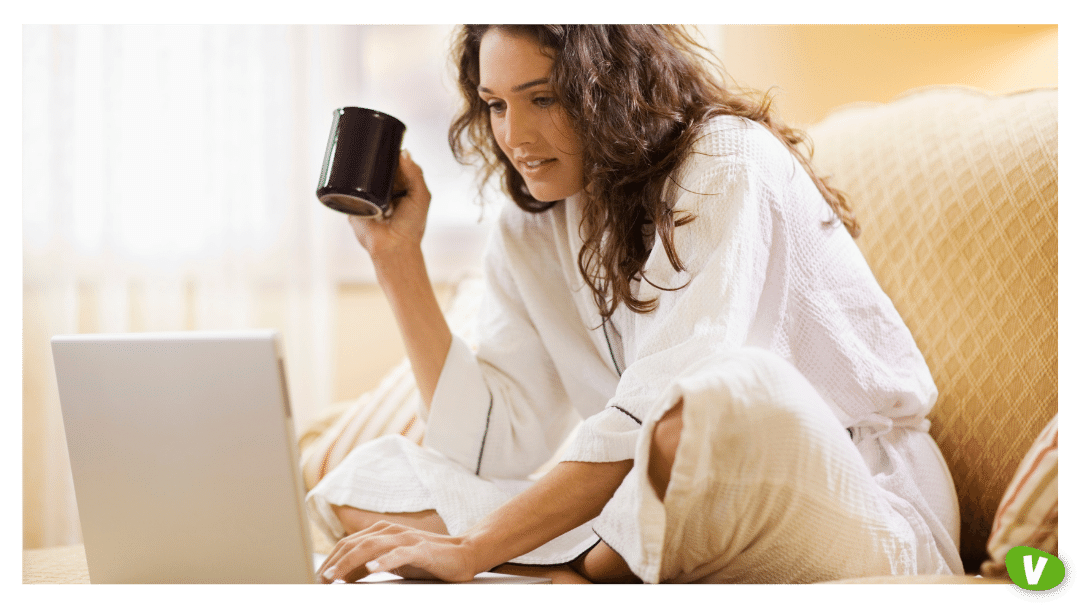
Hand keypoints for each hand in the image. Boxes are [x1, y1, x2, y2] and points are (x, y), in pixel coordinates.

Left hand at [316, 521, 481, 583]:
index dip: (331, 559)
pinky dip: (383, 561)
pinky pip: (399, 554)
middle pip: (355, 544)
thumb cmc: (427, 559)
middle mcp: (391, 531)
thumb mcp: (394, 562)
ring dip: (350, 563)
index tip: (319, 577)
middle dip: (335, 563)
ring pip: (371, 547)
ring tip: (336, 576)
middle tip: (322, 580)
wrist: (463, 553)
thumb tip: (345, 575)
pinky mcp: (421, 550)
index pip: (349, 543)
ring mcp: (406, 539)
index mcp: (382, 532)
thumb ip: (371, 564)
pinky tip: (371, 569)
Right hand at [348, 149, 431, 258]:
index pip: (396, 161)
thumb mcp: (421, 196)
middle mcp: (385, 188)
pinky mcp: (355, 201)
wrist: (393, 246)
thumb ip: (415, 174)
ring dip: (361, 167)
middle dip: (375, 156)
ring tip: (363, 162)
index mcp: (402, 184)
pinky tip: (350, 173)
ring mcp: (369, 194)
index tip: (387, 141)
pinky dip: (348, 179)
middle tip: (373, 150)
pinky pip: (348, 187)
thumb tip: (404, 152)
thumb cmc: (411, 226)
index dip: (392, 151)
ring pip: (362, 173)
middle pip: (378, 164)